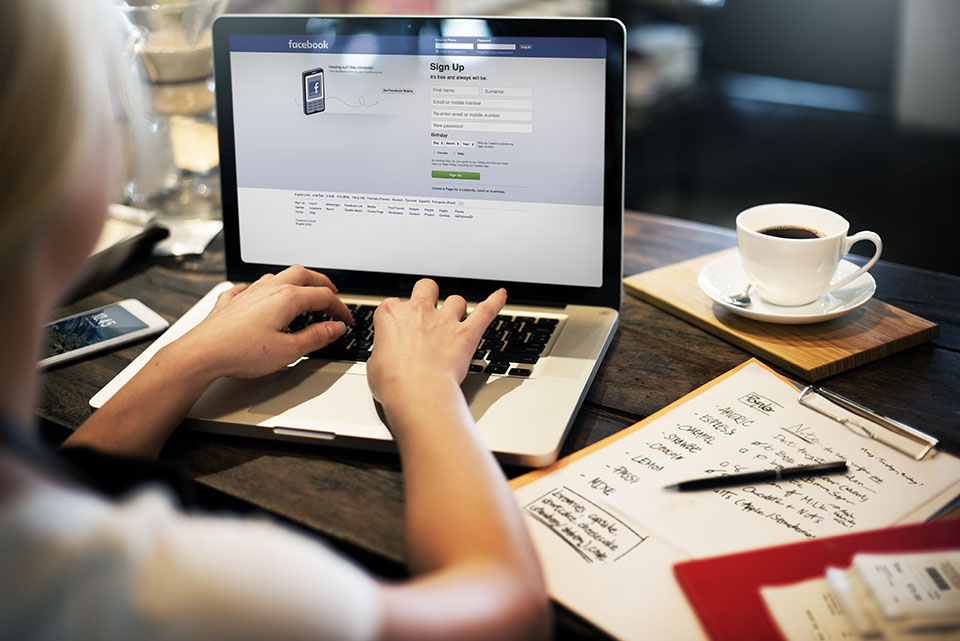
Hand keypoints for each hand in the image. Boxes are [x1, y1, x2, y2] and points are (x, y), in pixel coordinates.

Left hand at [172, 265, 352, 379]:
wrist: (202, 354)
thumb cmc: (241, 352)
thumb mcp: (288, 351)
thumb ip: (315, 337)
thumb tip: (334, 328)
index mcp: (286, 298)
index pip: (323, 297)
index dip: (340, 308)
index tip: (346, 320)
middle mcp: (268, 289)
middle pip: (302, 275)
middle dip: (321, 283)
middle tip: (332, 293)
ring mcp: (247, 293)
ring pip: (276, 277)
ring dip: (294, 281)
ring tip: (301, 292)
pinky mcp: (230, 302)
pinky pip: (247, 287)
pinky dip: (260, 289)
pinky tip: (257, 295)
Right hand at [366, 279, 505, 406]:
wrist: (417, 393)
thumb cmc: (394, 383)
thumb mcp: (373, 366)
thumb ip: (382, 353)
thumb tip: (384, 358)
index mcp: (391, 315)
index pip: (393, 304)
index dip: (397, 316)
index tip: (398, 328)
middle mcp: (419, 311)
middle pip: (426, 287)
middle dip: (428, 294)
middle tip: (428, 308)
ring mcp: (445, 321)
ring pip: (456, 300)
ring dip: (456, 308)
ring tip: (455, 318)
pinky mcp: (466, 334)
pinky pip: (486, 311)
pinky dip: (495, 302)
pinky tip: (501, 295)